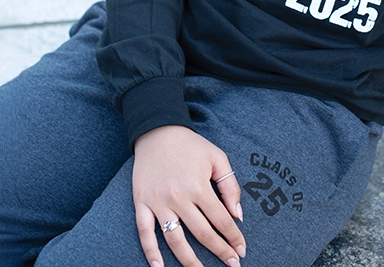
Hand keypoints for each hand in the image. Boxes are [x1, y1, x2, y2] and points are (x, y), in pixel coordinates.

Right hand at [132, 125, 246, 266]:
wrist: (156, 131)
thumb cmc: (190, 145)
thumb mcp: (217, 158)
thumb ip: (230, 186)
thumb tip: (237, 216)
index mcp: (199, 186)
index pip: (221, 220)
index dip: (233, 237)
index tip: (241, 250)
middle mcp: (179, 198)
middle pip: (202, 234)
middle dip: (219, 251)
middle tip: (232, 265)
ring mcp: (158, 202)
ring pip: (175, 239)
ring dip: (189, 261)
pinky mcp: (141, 203)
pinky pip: (144, 231)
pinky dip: (150, 251)